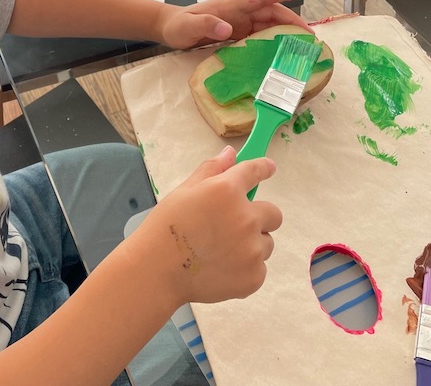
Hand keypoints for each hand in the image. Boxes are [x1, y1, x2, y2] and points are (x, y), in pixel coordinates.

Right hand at [129, 146, 282, 305]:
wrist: (157, 273)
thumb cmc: (165, 228)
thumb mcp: (183, 192)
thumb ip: (211, 170)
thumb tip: (230, 153)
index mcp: (226, 191)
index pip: (255, 171)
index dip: (263, 168)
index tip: (269, 168)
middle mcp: (246, 218)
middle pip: (273, 214)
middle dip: (257, 216)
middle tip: (232, 226)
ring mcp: (253, 250)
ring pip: (265, 243)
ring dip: (251, 244)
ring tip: (220, 251)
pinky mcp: (254, 277)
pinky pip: (259, 267)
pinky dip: (245, 268)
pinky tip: (221, 268)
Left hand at [154, 0, 309, 49]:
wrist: (169, 29)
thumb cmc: (177, 26)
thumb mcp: (187, 27)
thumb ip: (205, 25)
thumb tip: (227, 29)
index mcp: (229, 6)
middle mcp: (238, 12)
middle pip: (270, 12)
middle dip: (291, 21)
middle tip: (310, 37)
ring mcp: (239, 23)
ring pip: (268, 24)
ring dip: (285, 32)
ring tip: (302, 46)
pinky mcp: (237, 34)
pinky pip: (260, 36)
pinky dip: (273, 42)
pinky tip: (282, 52)